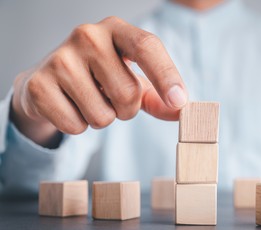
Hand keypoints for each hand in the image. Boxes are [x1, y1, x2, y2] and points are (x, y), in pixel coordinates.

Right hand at [11, 16, 187, 146]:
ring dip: (102, 119)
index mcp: (116, 30)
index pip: (147, 46)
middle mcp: (87, 36)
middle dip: (126, 110)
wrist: (51, 80)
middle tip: (111, 98)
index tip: (179, 101)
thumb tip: (181, 111)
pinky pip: (75, 127)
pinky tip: (69, 106)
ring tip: (89, 100)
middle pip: (128, 94)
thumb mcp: (134, 81)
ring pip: (103, 116)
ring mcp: (59, 59)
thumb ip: (159, 97)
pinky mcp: (38, 84)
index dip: (166, 75)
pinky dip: (78, 126)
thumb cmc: (101, 78)